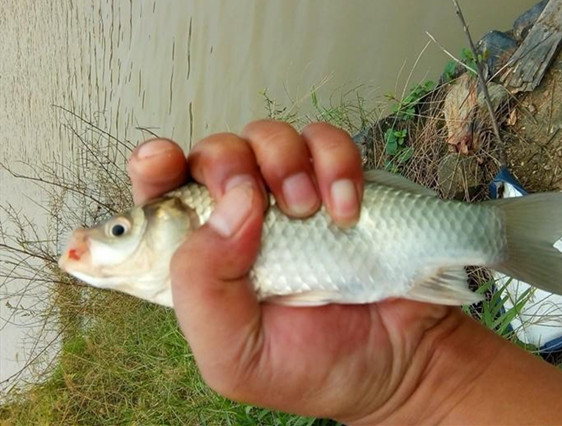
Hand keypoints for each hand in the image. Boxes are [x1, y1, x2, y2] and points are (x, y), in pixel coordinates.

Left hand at [126, 120, 455, 422]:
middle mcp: (244, 220)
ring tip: (307, 210)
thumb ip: (203, 291)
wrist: (403, 363)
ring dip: (282, 161)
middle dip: (226, 163)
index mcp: (207, 259)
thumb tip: (231, 205)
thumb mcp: (237, 356)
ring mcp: (294, 196)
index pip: (161, 195)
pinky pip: (327, 142)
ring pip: (269, 136)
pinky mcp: (341, 182)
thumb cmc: (316, 367)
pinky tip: (346, 208)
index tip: (161, 159)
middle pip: (214, 152)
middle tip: (255, 200)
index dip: (154, 166)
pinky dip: (336, 163)